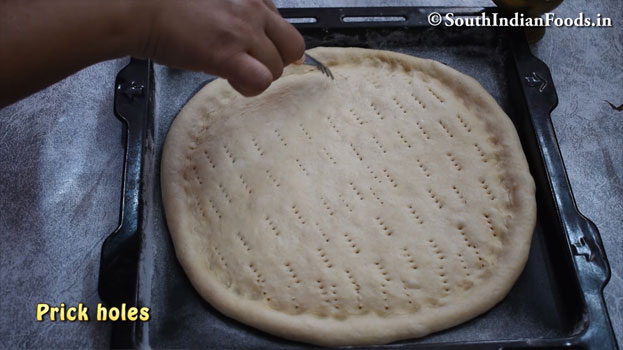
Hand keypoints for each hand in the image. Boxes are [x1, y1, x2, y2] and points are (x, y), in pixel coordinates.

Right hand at [138, 0, 304, 95]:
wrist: (139, 10)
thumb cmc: (166, 4)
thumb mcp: (215, 0)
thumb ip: (237, 11)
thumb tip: (249, 37)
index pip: (281, 24)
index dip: (268, 42)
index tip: (254, 50)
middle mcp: (253, 7)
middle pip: (292, 45)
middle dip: (276, 61)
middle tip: (251, 66)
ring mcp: (242, 30)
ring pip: (277, 68)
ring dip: (258, 76)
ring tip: (233, 72)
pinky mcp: (228, 54)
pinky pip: (261, 80)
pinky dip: (250, 87)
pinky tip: (233, 80)